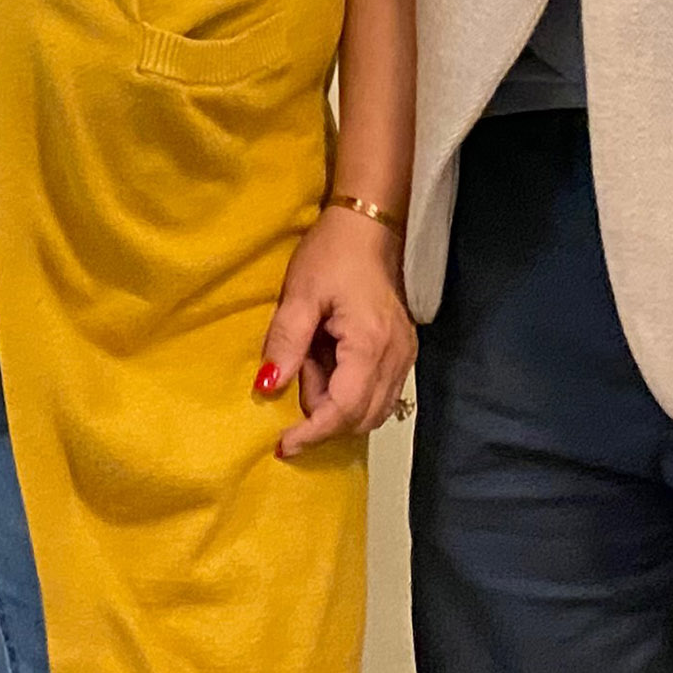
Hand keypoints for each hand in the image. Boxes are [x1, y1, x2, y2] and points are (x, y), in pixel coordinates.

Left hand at [258, 205, 416, 455]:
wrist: (368, 227)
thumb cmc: (331, 255)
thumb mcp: (299, 295)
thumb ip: (285, 343)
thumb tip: (268, 387)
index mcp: (370, 345)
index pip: (343, 409)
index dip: (312, 432)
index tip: (282, 445)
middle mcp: (396, 359)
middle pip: (361, 418)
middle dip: (323, 419)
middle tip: (293, 385)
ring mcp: (404, 357)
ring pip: (372, 410)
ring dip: (336, 405)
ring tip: (309, 368)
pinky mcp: (402, 353)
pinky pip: (378, 393)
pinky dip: (349, 394)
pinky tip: (327, 366)